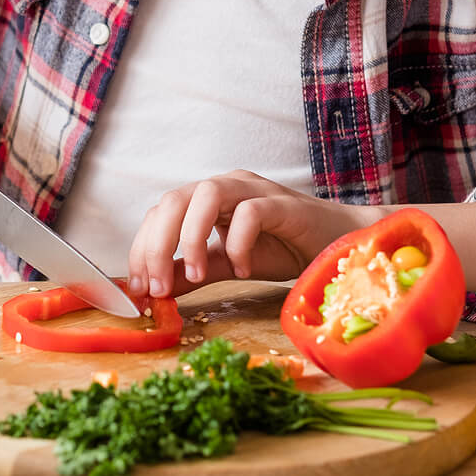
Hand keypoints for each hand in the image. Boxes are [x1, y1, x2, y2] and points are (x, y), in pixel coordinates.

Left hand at [127, 170, 380, 298]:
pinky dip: (237, 242)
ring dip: (190, 238)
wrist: (336, 243)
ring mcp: (254, 190)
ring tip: (194, 276)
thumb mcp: (226, 264)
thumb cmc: (282, 247)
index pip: (160, 213)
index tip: (139, 289)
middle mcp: (226, 185)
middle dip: (156, 245)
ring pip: (206, 194)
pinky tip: (243, 269)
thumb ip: (191, 271)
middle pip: (174, 200)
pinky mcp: (282, 203)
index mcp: (206, 199)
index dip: (142, 248)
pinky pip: (250, 212)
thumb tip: (154, 289)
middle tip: (157, 288)